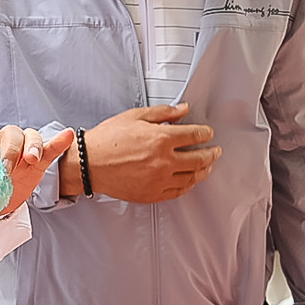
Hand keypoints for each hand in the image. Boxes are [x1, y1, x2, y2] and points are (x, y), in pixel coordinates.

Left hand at [0, 79, 75, 217]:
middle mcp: (0, 141)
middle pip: (9, 134)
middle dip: (10, 148)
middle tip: (6, 166)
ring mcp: (21, 151)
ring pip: (30, 137)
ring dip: (32, 146)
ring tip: (31, 158)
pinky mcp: (37, 163)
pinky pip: (49, 149)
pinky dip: (58, 142)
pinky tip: (67, 135)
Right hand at [81, 103, 220, 203]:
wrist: (88, 163)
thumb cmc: (108, 139)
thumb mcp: (135, 116)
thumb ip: (163, 113)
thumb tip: (184, 110)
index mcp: (161, 139)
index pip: (195, 135)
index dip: (206, 134)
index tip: (208, 133)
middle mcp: (163, 161)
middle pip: (200, 159)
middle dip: (211, 154)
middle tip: (216, 151)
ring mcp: (159, 180)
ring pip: (192, 178)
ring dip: (204, 171)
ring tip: (207, 166)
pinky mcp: (152, 194)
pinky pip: (178, 192)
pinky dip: (188, 185)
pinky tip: (189, 180)